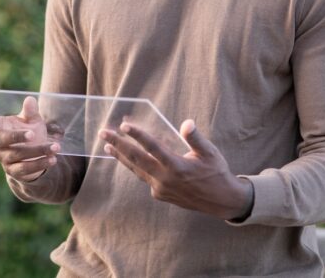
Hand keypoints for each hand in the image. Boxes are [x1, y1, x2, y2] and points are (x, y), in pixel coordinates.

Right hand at [0, 95, 60, 182]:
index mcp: (1, 128)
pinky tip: (52, 159)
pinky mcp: (14, 172)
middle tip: (32, 133)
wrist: (34, 157)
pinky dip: (40, 163)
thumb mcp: (32, 121)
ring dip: (38, 151)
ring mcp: (5, 159)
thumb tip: (30, 99)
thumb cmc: (30, 133)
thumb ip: (30, 112)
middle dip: (17, 136)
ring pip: (19, 155)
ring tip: (55, 147)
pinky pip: (26, 169)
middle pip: (4, 140)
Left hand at [100, 119, 252, 220]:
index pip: (152, 147)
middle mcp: (165, 178)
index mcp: (177, 166)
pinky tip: (131, 159)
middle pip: (136, 159)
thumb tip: (186, 123)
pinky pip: (145, 177)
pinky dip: (136, 167)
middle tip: (103, 133)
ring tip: (107, 146)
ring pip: (136, 170)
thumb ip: (196, 138)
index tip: (124, 125)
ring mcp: (160, 188)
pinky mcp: (160, 194)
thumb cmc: (216, 173)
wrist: (220, 201)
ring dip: (121, 157)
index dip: (138, 135)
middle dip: (118, 144)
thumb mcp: (210, 153)